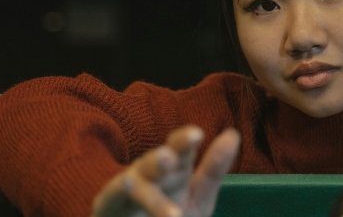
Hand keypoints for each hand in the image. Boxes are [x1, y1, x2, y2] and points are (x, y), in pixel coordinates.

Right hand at [92, 126, 240, 216]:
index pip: (180, 148)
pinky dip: (129, 199)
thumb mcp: (198, 196)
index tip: (197, 135)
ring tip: (166, 204)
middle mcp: (150, 172)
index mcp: (175, 167)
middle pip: (153, 162)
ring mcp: (128, 188)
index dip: (185, 140)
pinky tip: (131, 189)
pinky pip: (116, 200)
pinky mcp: (109, 205)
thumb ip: (213, 169)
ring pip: (134, 184)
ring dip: (146, 193)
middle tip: (168, 157)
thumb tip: (233, 134)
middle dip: (159, 159)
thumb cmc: (171, 211)